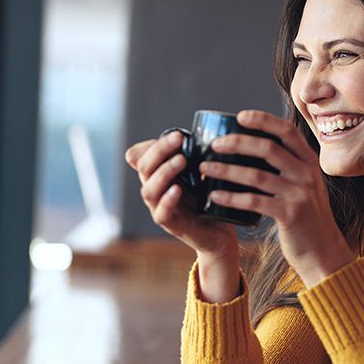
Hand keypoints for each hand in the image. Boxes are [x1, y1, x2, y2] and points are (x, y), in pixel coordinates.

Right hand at [126, 132, 239, 300]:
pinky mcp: (172, 225)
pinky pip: (161, 213)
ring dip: (164, 172)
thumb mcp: (203, 173)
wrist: (221, 234)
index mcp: (160, 175)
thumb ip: (197, 154)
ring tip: (181, 160)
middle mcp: (156, 191)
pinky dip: (167, 200)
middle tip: (179, 139)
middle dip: (160, 151)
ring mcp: (161, 208)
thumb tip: (206, 130)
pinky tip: (177, 190)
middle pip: (144, 168)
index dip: (153, 145)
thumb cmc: (211, 199)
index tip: (177, 134)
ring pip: (149, 190)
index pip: (142, 156)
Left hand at [201, 111, 354, 287]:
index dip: (264, 120)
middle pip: (268, 148)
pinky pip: (254, 201)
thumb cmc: (306, 218)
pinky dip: (231, 197)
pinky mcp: (290, 215)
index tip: (240, 116)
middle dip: (238, 143)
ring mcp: (300, 194)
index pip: (287, 131)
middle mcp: (307, 174)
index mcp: (310, 163)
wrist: (323, 251)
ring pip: (257, 175)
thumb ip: (289, 168)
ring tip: (204, 168)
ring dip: (226, 170)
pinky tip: (214, 196)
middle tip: (214, 144)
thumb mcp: (305, 186)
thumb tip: (253, 148)